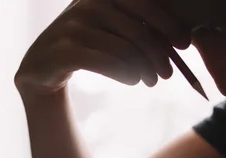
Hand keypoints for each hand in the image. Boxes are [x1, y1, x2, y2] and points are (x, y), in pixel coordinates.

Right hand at [15, 0, 190, 95]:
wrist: (41, 66)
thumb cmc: (84, 46)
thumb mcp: (107, 26)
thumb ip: (135, 24)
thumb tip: (178, 38)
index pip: (144, 4)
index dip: (168, 23)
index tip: (184, 44)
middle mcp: (87, 4)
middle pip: (136, 30)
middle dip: (157, 54)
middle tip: (167, 74)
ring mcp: (73, 26)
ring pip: (122, 49)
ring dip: (143, 68)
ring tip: (151, 81)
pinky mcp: (64, 50)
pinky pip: (104, 62)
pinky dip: (124, 72)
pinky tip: (133, 80)